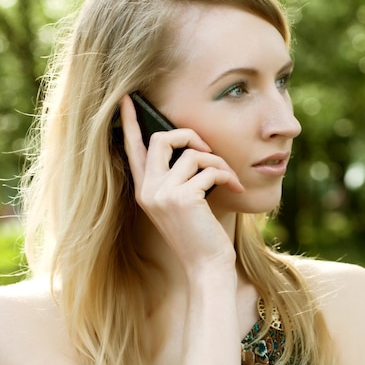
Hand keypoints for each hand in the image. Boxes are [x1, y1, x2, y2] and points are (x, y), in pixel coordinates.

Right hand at [119, 94, 244, 272]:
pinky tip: (237, 189)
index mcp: (145, 190)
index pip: (133, 150)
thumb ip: (179, 177)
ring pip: (193, 154)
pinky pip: (210, 169)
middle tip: (208, 148)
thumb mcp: (183, 203)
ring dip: (218, 161)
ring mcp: (162, 194)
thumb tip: (193, 145)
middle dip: (189, 135)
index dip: (129, 123)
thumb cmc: (200, 233)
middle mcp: (148, 190)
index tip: (128, 99)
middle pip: (161, 138)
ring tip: (230, 178)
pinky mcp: (182, 198)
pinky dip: (228, 176)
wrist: (206, 266)